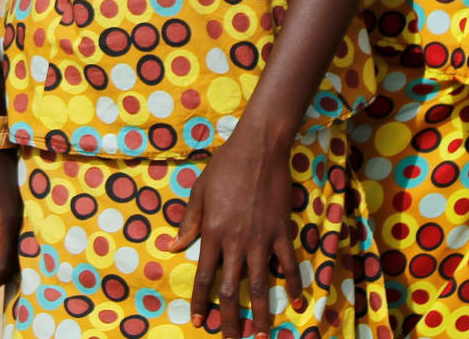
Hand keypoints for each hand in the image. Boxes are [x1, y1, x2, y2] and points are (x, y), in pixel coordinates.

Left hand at [158, 126, 301, 336]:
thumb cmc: (225, 166)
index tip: (200, 323)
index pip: (205, 277)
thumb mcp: (199, 192)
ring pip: (261, 285)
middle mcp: (237, 242)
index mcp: (213, 233)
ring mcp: (262, 239)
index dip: (202, 303)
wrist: (258, 148)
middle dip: (230, 320)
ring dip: (262, 314)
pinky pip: (289, 264)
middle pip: (231, 289)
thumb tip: (172, 247)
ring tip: (262, 336)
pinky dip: (293, 284)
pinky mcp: (282, 232)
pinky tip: (296, 302)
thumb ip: (189, 223)